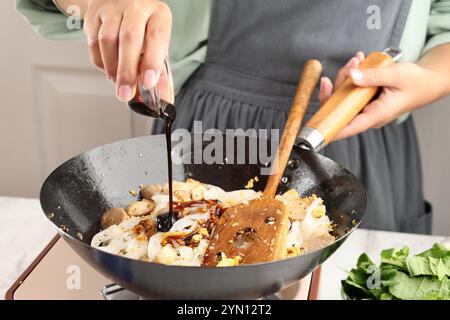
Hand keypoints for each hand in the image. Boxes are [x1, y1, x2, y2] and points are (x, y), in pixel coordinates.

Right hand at [83, 0, 172, 101]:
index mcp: (158, 14)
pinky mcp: (93, 14)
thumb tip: (164, 100)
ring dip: (112, 67)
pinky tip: (109, 68)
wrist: (122, 2)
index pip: (157, 36)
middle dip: (127, 70)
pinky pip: (93, 42)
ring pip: (107, 40)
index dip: (152, 60)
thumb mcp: (158, 45)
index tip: (148, 81)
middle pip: (129, 38)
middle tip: (126, 93)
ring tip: (118, 81)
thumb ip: (161, 73)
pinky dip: (101, 61)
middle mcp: (136, 7)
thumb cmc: (144, 28)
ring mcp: (112, 8)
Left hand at [318, 51, 449, 139]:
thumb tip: (351, 75)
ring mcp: (364, 107)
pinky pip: (351, 89)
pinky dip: (352, 75)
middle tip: (350, 66)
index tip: (315, 126)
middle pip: (340, 106)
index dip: (330, 127)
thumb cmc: (416, 83)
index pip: (348, 127)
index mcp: (376, 115)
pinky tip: (358, 62)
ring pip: (343, 95)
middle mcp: (367, 114)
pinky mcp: (364, 98)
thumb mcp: (396, 76)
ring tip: (357, 59)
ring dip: (346, 75)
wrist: (428, 81)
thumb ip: (372, 76)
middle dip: (339, 85)